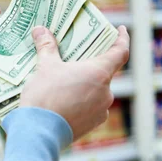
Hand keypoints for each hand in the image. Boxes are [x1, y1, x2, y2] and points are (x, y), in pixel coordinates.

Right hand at [20, 25, 129, 140]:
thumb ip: (46, 46)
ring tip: (64, 81)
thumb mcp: (44, 66)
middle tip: (76, 57)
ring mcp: (101, 110)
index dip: (122, 39)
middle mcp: (106, 91)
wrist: (39, 131)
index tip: (120, 29)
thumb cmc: (45, 95)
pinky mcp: (92, 124)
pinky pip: (91, 106)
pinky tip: (64, 100)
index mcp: (99, 73)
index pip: (120, 52)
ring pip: (96, 90)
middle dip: (91, 64)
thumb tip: (40, 29)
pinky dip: (81, 100)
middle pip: (104, 71)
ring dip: (84, 84)